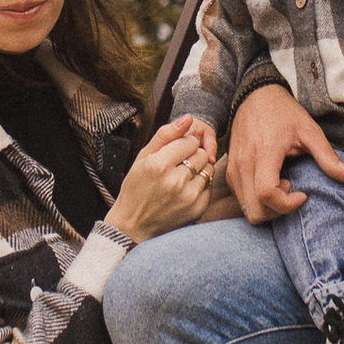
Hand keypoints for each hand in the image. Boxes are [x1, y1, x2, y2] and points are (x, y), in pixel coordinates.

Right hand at [108, 116, 217, 243]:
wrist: (134, 225)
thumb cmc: (136, 187)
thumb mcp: (143, 157)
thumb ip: (165, 134)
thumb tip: (189, 118)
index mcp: (159, 165)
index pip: (190, 141)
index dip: (183, 144)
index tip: (174, 152)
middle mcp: (175, 181)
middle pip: (201, 153)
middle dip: (192, 155)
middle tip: (178, 165)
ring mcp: (188, 197)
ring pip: (208, 168)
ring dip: (198, 169)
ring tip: (182, 176)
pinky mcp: (197, 209)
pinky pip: (209, 185)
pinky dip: (200, 184)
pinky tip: (185, 190)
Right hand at [226, 80, 343, 222]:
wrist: (256, 95)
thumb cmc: (284, 113)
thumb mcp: (310, 131)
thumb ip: (327, 157)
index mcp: (264, 153)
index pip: (266, 194)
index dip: (286, 204)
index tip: (303, 195)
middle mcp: (243, 164)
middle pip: (255, 210)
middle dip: (277, 211)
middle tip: (292, 191)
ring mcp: (233, 169)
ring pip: (246, 209)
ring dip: (267, 207)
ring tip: (283, 185)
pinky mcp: (229, 171)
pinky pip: (240, 199)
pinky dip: (257, 200)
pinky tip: (272, 182)